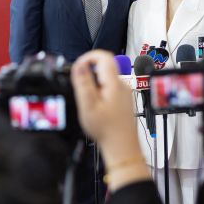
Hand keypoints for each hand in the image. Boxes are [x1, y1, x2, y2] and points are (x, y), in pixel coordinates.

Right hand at [70, 50, 143, 169]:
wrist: (122, 147)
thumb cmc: (107, 131)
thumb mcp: (88, 106)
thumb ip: (83, 83)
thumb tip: (79, 65)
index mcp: (114, 84)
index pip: (103, 56)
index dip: (87, 57)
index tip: (78, 67)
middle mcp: (123, 85)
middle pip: (104, 67)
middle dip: (89, 75)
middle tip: (81, 91)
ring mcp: (125, 93)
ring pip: (106, 79)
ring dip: (94, 86)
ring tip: (89, 104)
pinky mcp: (124, 100)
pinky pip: (110, 89)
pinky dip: (100, 94)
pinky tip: (97, 109)